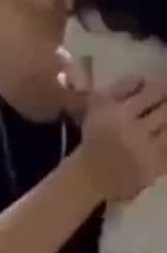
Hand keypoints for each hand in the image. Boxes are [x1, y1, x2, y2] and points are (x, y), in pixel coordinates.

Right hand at [78, 77, 166, 203]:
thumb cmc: (95, 135)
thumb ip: (120, 88)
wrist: (93, 173)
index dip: (160, 87)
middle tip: (164, 101)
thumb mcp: (97, 105)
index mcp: (119, 113)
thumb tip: (143, 78)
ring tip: (162, 118)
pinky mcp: (155, 168)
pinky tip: (162, 136)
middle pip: (165, 110)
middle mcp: (136, 131)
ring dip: (166, 121)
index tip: (160, 87)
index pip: (151, 92)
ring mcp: (147, 151)